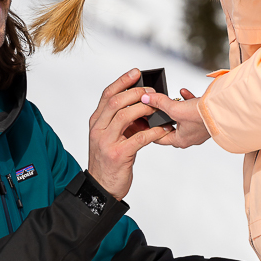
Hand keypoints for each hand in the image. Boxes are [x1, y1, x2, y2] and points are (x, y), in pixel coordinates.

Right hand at [87, 69, 169, 199]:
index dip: (122, 82)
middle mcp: (98, 129)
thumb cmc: (109, 160)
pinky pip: (139, 138)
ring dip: (145, 109)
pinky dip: (154, 132)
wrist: (101, 187)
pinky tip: (164, 130)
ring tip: (158, 109)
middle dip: (136, 93)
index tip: (136, 73)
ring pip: (125, 116)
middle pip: (116, 102)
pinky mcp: (118, 155)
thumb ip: (121, 122)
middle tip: (153, 92)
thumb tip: (144, 106)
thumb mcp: (110, 138)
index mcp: (96, 122)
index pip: (107, 95)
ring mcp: (106, 142)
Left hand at [140, 88, 211, 148]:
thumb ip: (159, 103)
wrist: (222, 109)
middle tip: (155, 110)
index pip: (159, 138)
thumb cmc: (202, 116)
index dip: (149, 129)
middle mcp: (190, 137)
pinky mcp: (204, 119)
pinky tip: (183, 92)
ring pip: (182, 118)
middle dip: (163, 117)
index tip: (144, 120)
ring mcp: (198, 129)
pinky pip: (192, 111)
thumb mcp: (175, 108)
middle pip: (170, 128)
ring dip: (176, 108)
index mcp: (180, 140)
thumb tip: (146, 98)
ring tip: (171, 99)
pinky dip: (186, 102)